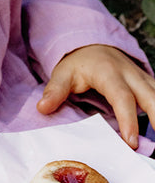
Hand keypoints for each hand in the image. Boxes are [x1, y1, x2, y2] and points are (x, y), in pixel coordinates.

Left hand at [36, 44, 154, 147]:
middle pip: (151, 95)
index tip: (130, 142)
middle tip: (151, 143)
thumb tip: (42, 108)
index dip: (127, 120)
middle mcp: (129, 73)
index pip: (121, 97)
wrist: (91, 44)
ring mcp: (141, 77)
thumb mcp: (62, 73)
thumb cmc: (77, 62)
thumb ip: (55, 90)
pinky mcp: (147, 83)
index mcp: (108, 72)